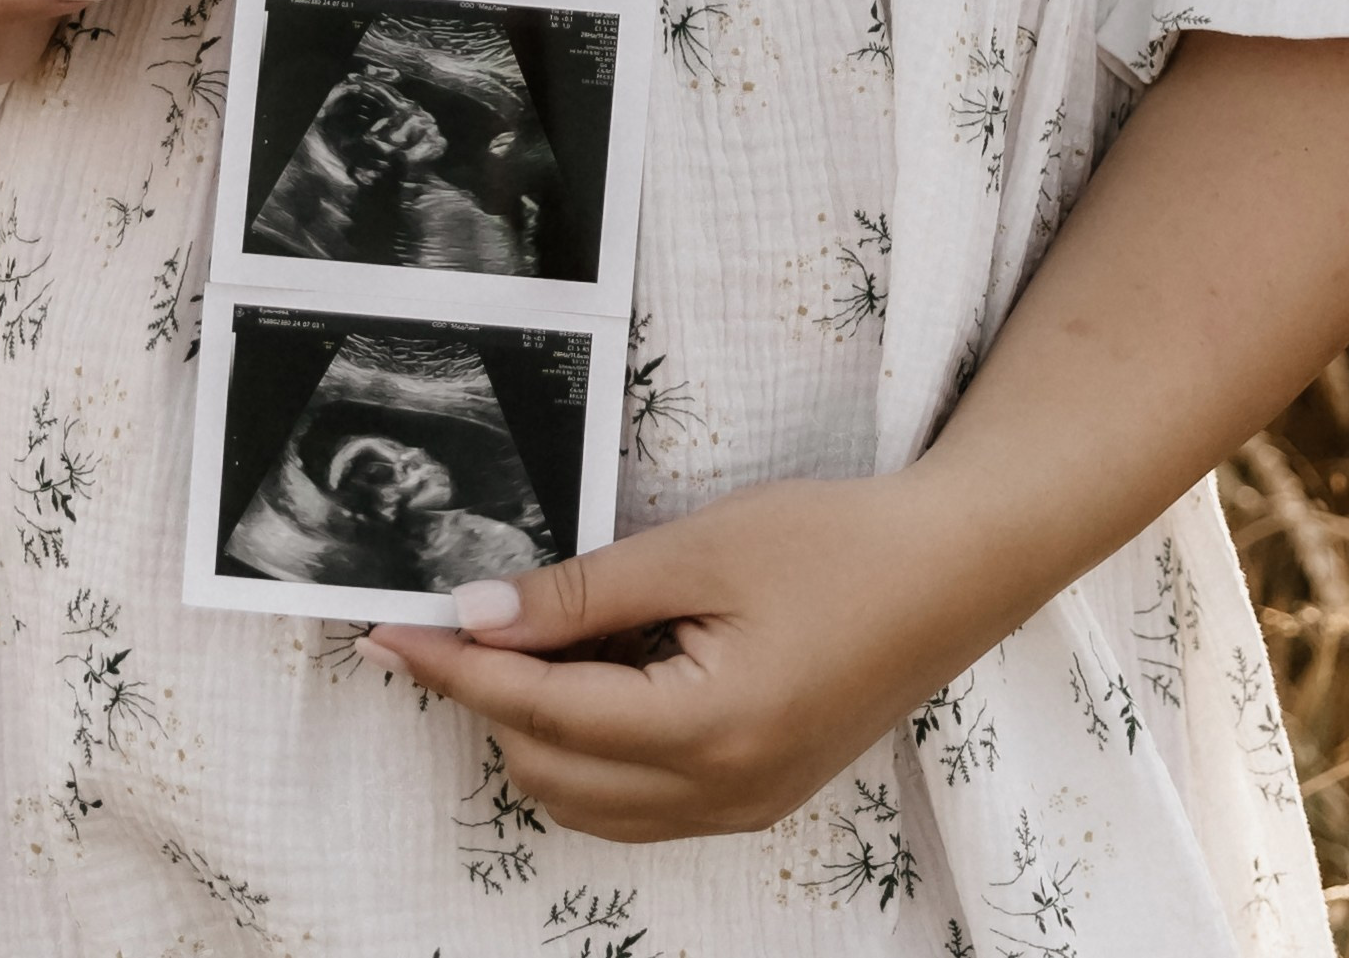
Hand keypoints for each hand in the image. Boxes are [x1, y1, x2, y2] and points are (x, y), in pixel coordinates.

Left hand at [359, 474, 971, 842]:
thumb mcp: (701, 550)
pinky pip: (641, 799)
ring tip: (543, 634)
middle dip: (494, 698)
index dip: (456, 670)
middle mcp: (722, 793)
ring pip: (590, 799)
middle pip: (552, 770)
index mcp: (707, 733)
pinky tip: (605, 670)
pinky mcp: (759, 794)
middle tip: (471, 614)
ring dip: (542, 728)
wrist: (956, 568)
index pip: (539, 713)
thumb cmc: (838, 543)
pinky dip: (597, 745)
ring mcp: (743, 805)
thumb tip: (480, 614)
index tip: (391, 633)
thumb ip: (584, 592)